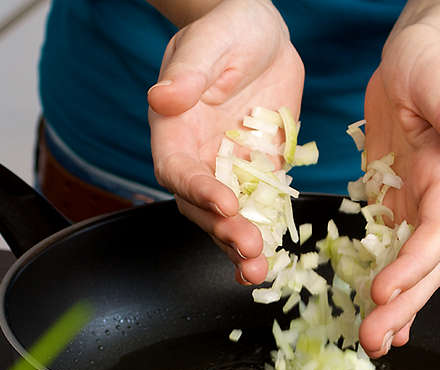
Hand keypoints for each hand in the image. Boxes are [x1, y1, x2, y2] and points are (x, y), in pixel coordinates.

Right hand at [147, 0, 303, 284]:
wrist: (261, 34)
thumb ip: (188, 72)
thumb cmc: (227, 29)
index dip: (197, 190)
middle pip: (200, 207)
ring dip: (240, 246)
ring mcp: (230, 170)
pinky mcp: (262, 174)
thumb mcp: (209, 43)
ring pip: (228, 219)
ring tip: (259, 270)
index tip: (224, 203)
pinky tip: (276, 260)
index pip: (178, 170)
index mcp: (176, 130)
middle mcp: (199, 158)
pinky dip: (266, 236)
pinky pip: (262, 211)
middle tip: (249, 250)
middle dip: (222, 231)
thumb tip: (163, 97)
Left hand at [359, 24, 439, 357]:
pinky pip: (386, 250)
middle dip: (403, 305)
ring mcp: (414, 206)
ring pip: (408, 268)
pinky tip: (367, 310)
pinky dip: (379, 282)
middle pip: (426, 265)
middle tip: (373, 339)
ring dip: (393, 306)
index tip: (383, 290)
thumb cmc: (430, 63)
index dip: (414, 265)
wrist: (415, 62)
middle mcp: (437, 201)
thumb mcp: (439, 82)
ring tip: (371, 342)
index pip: (438, 232)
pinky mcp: (391, 203)